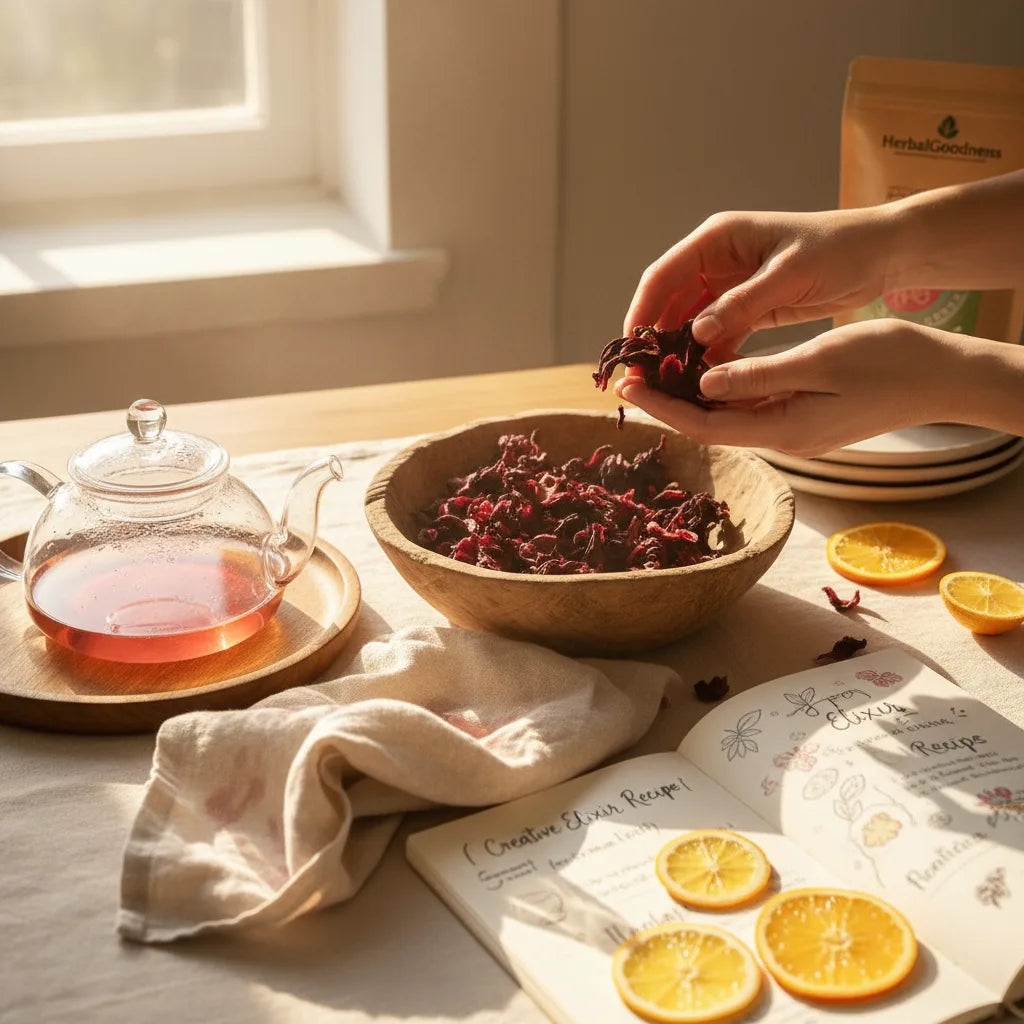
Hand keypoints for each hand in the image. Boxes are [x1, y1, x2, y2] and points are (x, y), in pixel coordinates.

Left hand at [614, 321, 977, 456]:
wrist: (944, 377)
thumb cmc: (891, 362)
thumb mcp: (821, 361)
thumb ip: (760, 376)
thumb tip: (704, 385)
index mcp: (785, 430)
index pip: (706, 425)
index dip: (663, 407)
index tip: (629, 384)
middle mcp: (784, 439)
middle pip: (710, 425)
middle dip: (667, 402)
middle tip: (630, 374)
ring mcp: (795, 432)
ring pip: (728, 417)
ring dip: (691, 397)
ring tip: (656, 368)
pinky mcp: (804, 419)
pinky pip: (751, 408)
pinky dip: (723, 391)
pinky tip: (704, 369)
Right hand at [624, 207, 894, 359]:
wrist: (882, 253)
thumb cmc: (839, 250)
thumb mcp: (790, 275)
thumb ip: (742, 303)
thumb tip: (695, 333)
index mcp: (719, 240)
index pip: (662, 276)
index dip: (642, 311)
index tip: (632, 347)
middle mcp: (717, 261)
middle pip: (669, 302)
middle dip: (655, 339)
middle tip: (643, 377)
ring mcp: (731, 285)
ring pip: (689, 322)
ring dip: (678, 352)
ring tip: (666, 385)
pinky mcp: (748, 307)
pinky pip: (715, 334)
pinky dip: (707, 356)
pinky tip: (701, 382)